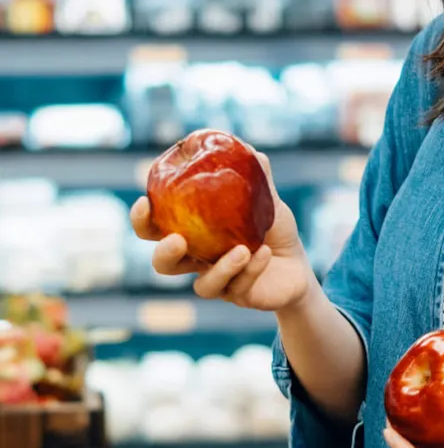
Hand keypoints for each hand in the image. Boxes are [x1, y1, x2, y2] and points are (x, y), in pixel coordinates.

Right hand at [130, 151, 312, 312]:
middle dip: (164, 253)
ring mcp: (216, 281)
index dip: (142, 219)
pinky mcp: (238, 296)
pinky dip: (251, 270)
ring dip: (221, 267)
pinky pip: (238, 287)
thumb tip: (251, 151)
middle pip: (163, 264)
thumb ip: (256, 177)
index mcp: (193, 232)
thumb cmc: (272, 228)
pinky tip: (264, 254)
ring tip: (242, 248)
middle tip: (177, 240)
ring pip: (202, 286)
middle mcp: (197, 259)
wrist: (297, 265)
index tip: (144, 202)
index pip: (155, 228)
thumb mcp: (266, 200)